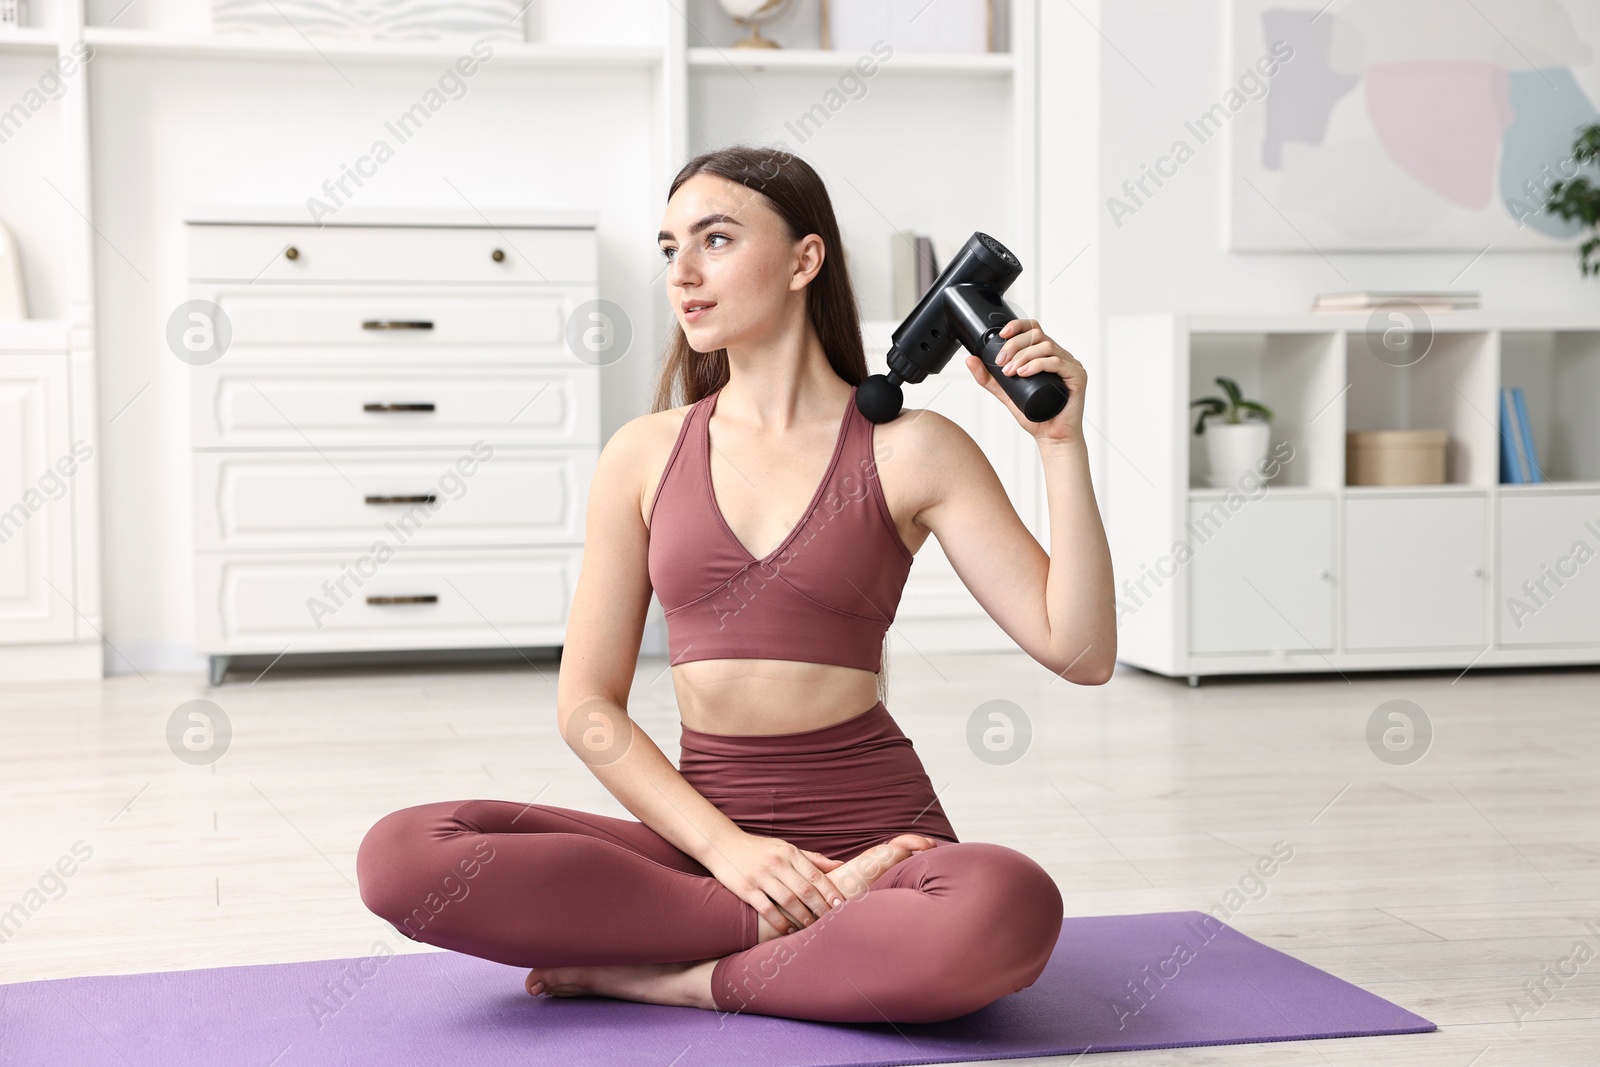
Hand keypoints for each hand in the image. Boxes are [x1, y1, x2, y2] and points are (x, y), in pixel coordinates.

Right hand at [699, 830, 845, 934]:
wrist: (723, 844)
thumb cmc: (760, 849)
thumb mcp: (786, 848)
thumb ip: (812, 859)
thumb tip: (841, 866)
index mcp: (790, 852)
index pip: (815, 874)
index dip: (830, 892)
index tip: (841, 906)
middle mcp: (777, 863)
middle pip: (805, 890)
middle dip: (820, 908)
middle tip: (831, 922)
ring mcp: (761, 876)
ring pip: (788, 901)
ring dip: (803, 918)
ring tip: (812, 928)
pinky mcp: (746, 888)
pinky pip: (767, 909)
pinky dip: (780, 922)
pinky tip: (788, 930)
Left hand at [966, 318, 1086, 446]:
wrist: (1051, 436)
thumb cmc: (1034, 415)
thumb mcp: (1005, 393)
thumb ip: (989, 378)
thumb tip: (970, 359)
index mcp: (1045, 355)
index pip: (1033, 329)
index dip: (1018, 326)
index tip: (1002, 335)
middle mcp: (1059, 356)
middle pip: (1037, 335)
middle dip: (1015, 345)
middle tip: (1001, 362)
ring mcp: (1070, 365)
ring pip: (1046, 347)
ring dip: (1024, 356)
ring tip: (1011, 372)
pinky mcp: (1077, 376)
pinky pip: (1058, 362)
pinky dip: (1038, 365)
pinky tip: (1024, 373)